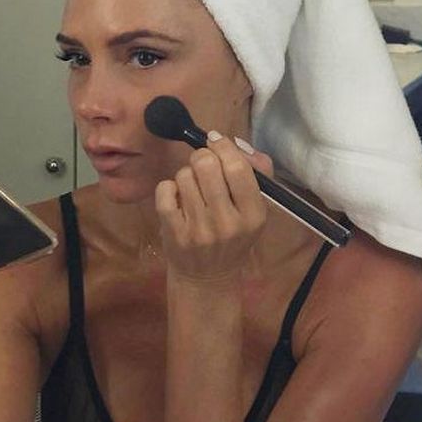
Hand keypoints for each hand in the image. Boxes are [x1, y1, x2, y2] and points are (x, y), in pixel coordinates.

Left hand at [154, 133, 273, 286]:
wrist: (207, 279)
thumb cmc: (233, 239)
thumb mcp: (254, 212)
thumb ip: (256, 175)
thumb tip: (237, 144)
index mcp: (253, 215)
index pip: (238, 168)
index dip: (224, 147)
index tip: (217, 143)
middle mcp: (227, 223)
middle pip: (207, 165)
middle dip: (202, 157)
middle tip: (203, 165)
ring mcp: (198, 229)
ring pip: (184, 175)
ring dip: (186, 175)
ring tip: (192, 189)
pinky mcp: (174, 232)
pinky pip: (165, 189)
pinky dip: (168, 188)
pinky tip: (177, 198)